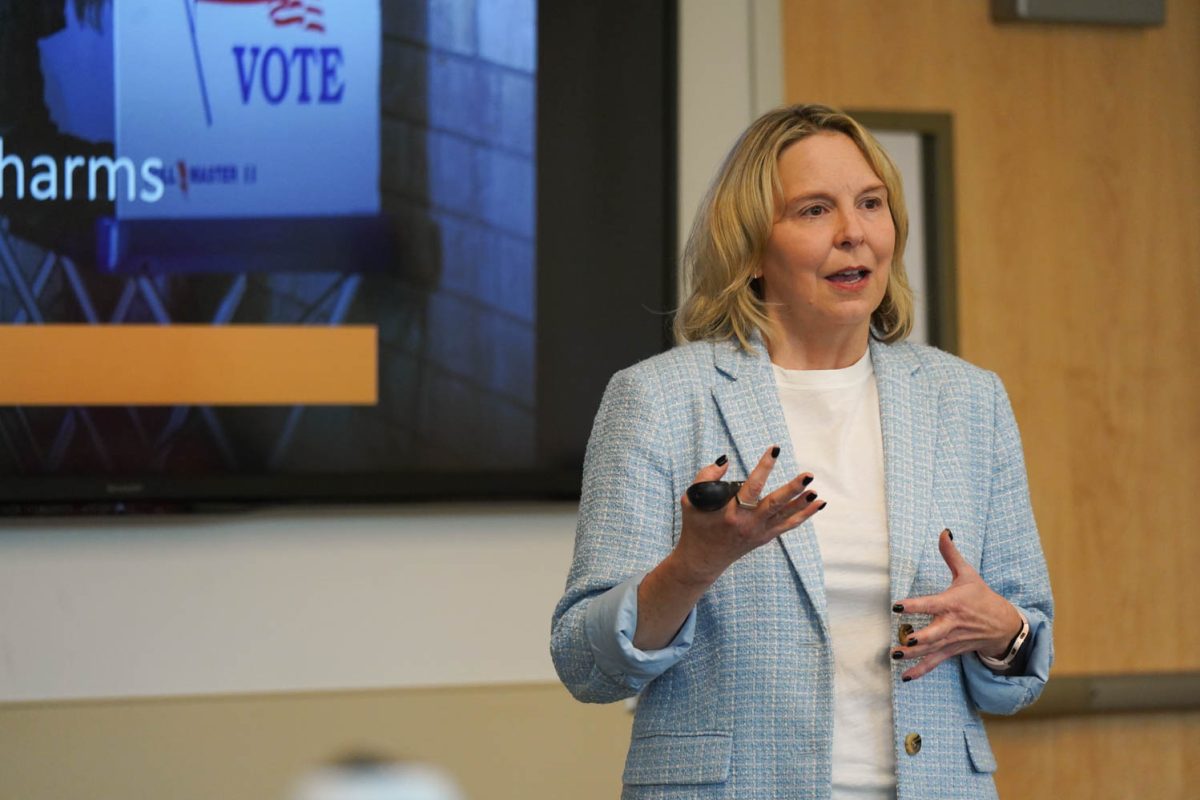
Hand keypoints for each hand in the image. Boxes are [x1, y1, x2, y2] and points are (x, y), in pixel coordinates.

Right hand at [670, 447, 824, 586]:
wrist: (703, 559)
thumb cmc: (696, 527)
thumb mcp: (690, 500)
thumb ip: (705, 477)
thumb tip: (726, 460)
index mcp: (731, 513)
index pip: (751, 487)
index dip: (764, 467)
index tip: (774, 450)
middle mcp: (748, 524)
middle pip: (775, 504)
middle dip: (793, 489)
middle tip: (808, 475)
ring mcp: (759, 532)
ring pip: (786, 516)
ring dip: (803, 503)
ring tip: (816, 490)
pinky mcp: (765, 537)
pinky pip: (788, 524)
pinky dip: (804, 514)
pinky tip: (818, 503)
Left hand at [891, 529, 1022, 680]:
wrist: (1004, 625)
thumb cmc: (981, 597)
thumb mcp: (968, 574)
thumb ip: (951, 554)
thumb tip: (943, 531)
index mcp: (952, 603)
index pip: (931, 604)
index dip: (915, 605)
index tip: (898, 606)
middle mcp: (951, 624)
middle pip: (935, 633)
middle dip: (920, 637)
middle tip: (904, 639)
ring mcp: (951, 640)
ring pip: (931, 649)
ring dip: (913, 655)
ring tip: (895, 656)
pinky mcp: (951, 651)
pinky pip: (935, 662)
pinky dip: (921, 670)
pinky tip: (905, 676)